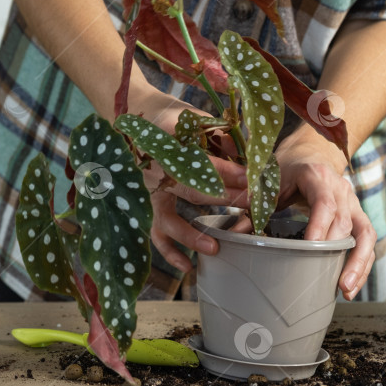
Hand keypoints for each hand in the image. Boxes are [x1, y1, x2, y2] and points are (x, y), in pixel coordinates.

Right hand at [127, 87, 247, 272]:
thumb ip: (218, 136)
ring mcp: (147, 190)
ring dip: (192, 234)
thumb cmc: (171, 119)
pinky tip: (187, 266)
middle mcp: (153, 170)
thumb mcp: (195, 119)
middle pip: (191, 189)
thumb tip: (246, 157)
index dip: (227, 171)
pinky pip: (155, 232)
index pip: (201, 161)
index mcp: (166, 143)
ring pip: (168, 218)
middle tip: (250, 205)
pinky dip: (170, 251)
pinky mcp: (146, 205)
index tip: (251, 178)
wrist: (133, 118)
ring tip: (215, 247)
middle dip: (225, 199)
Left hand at [273, 125, 376, 300]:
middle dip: (342, 254)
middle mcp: (341, 189)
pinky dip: (362, 262)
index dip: (320, 226)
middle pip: (345, 222)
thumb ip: (256, 205)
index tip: (311, 248)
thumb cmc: (288, 168)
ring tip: (346, 290)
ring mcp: (353, 201)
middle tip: (332, 281)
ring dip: (359, 263)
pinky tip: (351, 284)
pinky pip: (367, 238)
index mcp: (317, 177)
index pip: (324, 203)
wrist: (311, 153)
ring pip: (365, 233)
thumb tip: (236, 234)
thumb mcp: (270, 181)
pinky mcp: (358, 214)